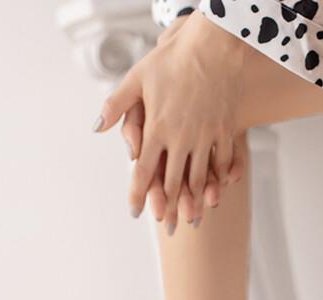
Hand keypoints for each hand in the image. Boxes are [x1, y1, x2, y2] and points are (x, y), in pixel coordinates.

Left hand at [94, 12, 246, 231]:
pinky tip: (216, 194)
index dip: (138, 194)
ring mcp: (206, 137)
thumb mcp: (137, 77)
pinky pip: (221, 163)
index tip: (136, 212)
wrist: (215, 46)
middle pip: (173, 182)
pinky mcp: (225, 132)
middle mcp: (182, 138)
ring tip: (193, 221)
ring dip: (195, 202)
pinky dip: (218, 181)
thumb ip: (116, 106)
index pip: (144, 170)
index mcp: (158, 128)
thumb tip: (97, 128)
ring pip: (199, 178)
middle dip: (168, 208)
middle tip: (166, 229)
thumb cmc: (172, 60)